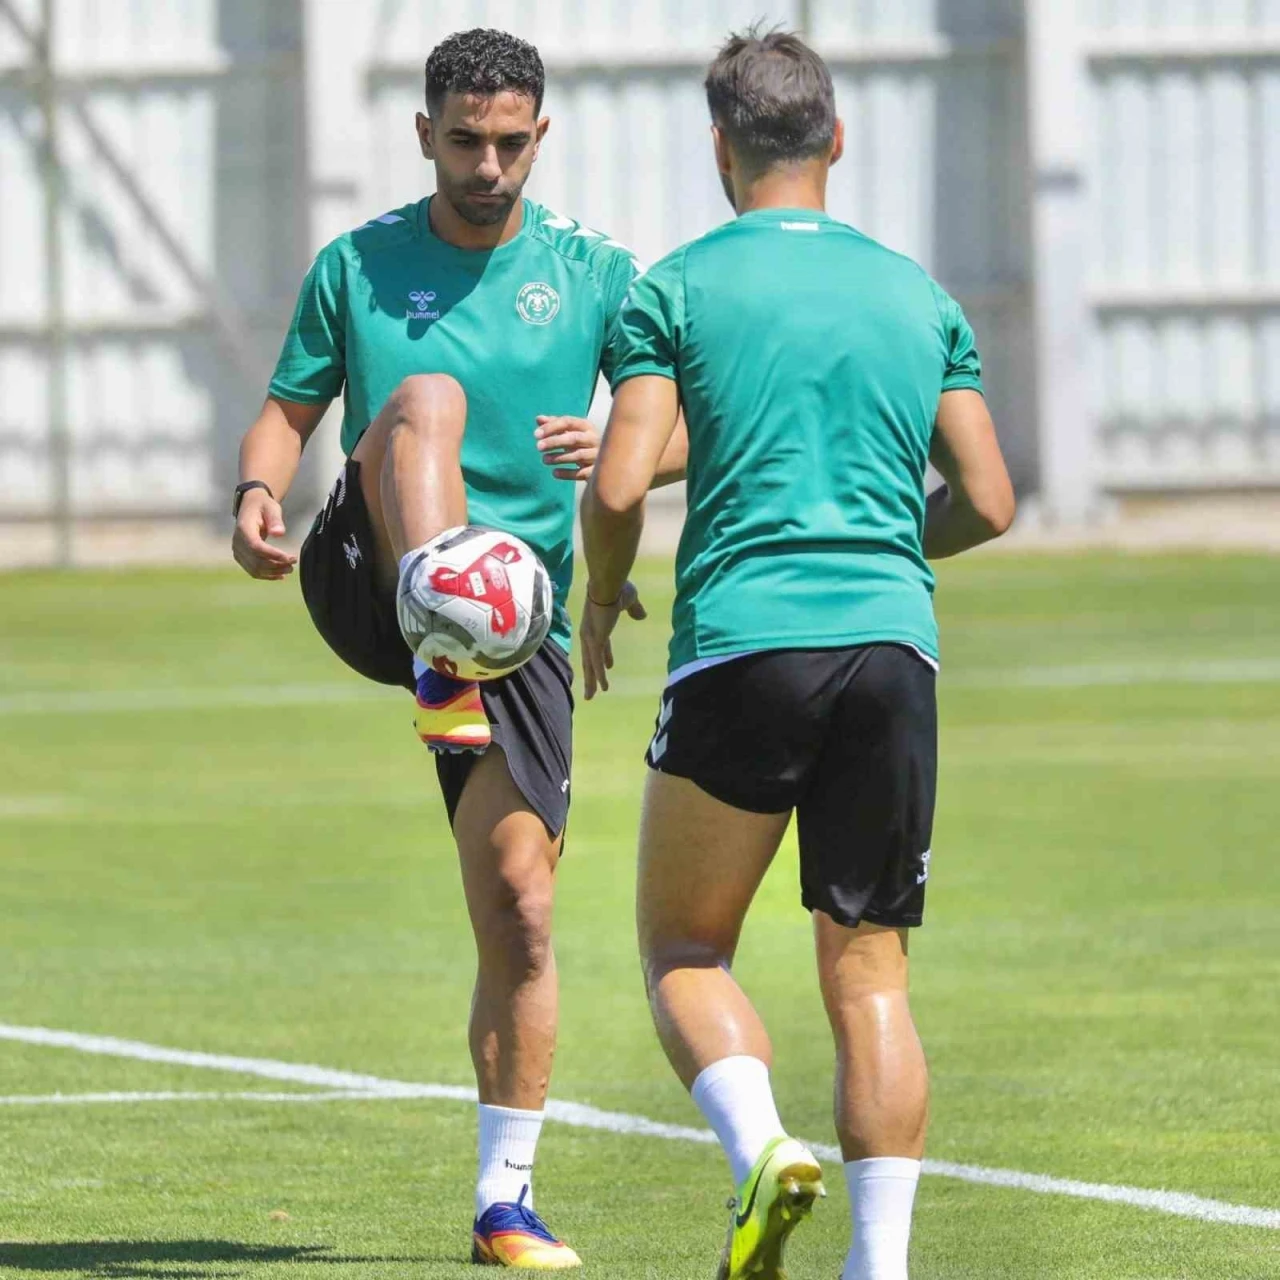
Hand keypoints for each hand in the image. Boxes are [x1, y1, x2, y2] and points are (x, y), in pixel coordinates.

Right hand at [232, 489, 296, 579]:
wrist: (251, 507)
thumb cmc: (263, 506)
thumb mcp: (271, 508)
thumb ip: (275, 520)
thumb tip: (279, 533)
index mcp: (244, 529)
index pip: (256, 547)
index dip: (273, 555)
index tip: (290, 558)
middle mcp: (237, 542)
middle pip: (256, 561)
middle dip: (276, 565)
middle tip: (293, 565)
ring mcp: (238, 551)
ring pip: (254, 569)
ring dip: (273, 572)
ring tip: (289, 569)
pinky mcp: (241, 557)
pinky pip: (252, 570)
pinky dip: (266, 575)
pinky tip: (280, 575)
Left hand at [536, 415, 599, 481]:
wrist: (607, 463)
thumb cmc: (582, 444)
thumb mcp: (571, 432)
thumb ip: (555, 425)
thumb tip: (538, 419)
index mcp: (586, 426)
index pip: (568, 422)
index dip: (551, 427)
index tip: (536, 435)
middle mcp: (594, 439)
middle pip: (574, 438)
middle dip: (554, 442)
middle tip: (538, 447)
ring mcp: (597, 455)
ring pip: (578, 455)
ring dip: (559, 457)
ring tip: (544, 460)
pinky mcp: (597, 471)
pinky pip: (581, 473)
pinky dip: (567, 473)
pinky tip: (554, 473)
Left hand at [580, 581, 646, 699]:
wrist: (608, 584)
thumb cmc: (618, 589)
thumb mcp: (629, 600)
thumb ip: (635, 609)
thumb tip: (642, 616)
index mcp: (596, 624)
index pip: (600, 645)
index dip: (604, 657)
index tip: (609, 667)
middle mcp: (589, 633)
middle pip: (590, 659)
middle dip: (591, 675)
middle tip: (592, 689)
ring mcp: (590, 637)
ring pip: (590, 664)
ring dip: (591, 681)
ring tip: (591, 697)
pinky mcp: (595, 640)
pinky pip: (596, 662)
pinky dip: (599, 675)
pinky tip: (601, 687)